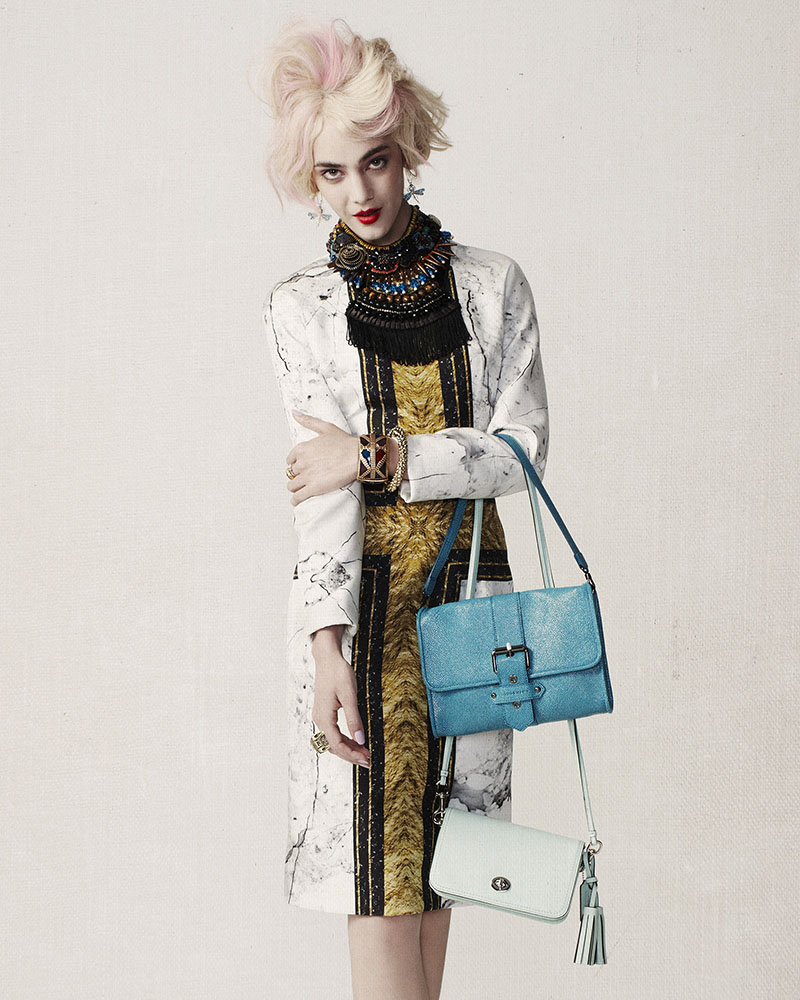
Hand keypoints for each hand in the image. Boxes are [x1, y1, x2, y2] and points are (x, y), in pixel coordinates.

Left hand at [286, 412, 359, 505]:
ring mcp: (307, 476)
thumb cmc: (345, 443)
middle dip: (298, 475)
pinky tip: (297, 500)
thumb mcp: (325, 427)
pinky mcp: (313, 488)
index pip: (290, 460)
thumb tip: (294, 413)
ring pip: (292, 486)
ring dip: (295, 488)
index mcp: (302, 448)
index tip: (302, 466)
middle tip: (307, 477)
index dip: (296, 463)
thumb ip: (308, 421)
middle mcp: (301, 462)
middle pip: (292, 473)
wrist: (359, 457)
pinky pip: (297, 497)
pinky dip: (295, 500)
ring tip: (300, 489)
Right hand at [311, 627, 369, 767]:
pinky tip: (355, 741)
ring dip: (348, 748)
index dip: (352, 754)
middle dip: (351, 755)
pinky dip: (344, 739)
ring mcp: (321, 716)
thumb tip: (360, 740)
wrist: (328, 658)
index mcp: (324, 717)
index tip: (366, 758)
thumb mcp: (349, 695)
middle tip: (368, 760)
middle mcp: (319, 719)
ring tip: (364, 753)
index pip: (337, 744)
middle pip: (334, 746)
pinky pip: (333, 732)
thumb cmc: (338, 673)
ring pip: (333, 741)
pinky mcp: (324, 712)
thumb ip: (354, 719)